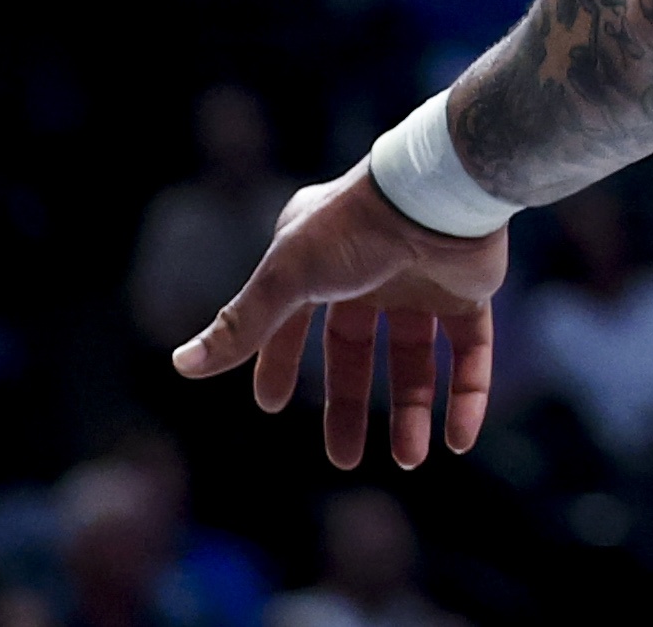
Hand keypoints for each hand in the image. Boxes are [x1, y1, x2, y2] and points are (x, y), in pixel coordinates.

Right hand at [169, 165, 507, 468]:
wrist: (441, 192)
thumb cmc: (356, 228)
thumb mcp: (287, 278)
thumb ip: (242, 324)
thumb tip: (181, 364)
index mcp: (323, 260)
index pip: (293, 320)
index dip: (280, 361)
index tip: (272, 405)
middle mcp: (372, 271)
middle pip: (355, 351)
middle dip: (347, 407)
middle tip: (344, 461)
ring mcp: (423, 281)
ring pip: (415, 359)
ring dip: (412, 409)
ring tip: (409, 460)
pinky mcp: (471, 290)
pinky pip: (471, 351)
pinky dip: (468, 394)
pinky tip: (459, 439)